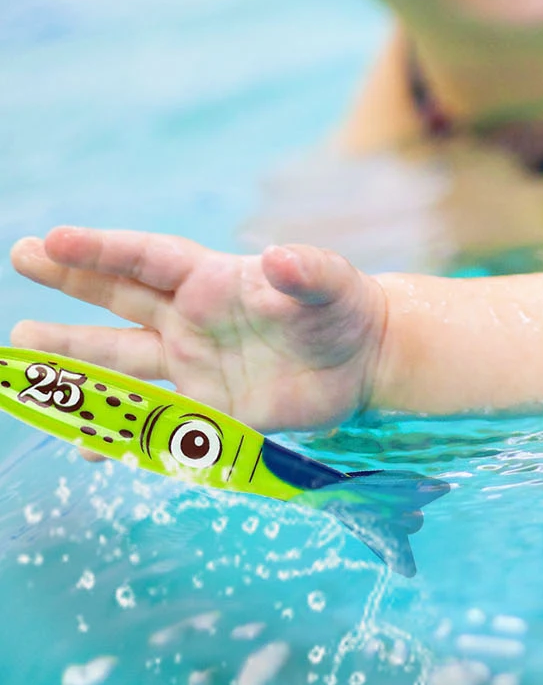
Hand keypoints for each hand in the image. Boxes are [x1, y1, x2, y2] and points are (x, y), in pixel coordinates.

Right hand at [10, 227, 387, 433]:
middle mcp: (193, 319)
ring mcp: (196, 364)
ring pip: (121, 360)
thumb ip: (306, 271)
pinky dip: (116, 435)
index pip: (148, 259)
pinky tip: (81, 444)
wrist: (366, 358)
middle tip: (21, 255)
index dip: (102, 249)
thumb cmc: (346, 308)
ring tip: (18, 353)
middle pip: (120, 297)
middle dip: (71, 279)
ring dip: (72, 359)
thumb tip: (278, 257)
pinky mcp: (211, 409)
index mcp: (214, 281)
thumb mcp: (331, 283)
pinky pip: (153, 423)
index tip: (53, 240)